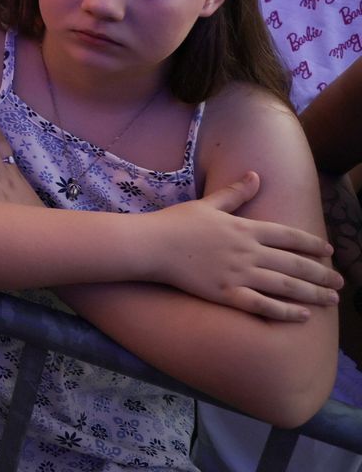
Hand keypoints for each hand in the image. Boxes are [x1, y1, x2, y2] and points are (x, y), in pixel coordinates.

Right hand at [151, 171, 342, 320]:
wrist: (151, 245)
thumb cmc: (176, 222)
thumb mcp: (208, 203)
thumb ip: (236, 193)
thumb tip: (256, 175)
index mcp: (244, 228)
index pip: (288, 236)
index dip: (312, 243)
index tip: (328, 250)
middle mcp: (247, 252)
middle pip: (294, 264)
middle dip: (322, 274)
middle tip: (341, 282)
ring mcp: (238, 274)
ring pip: (285, 286)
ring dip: (313, 293)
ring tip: (332, 299)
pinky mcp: (226, 293)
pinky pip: (263, 305)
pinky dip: (286, 312)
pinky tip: (303, 316)